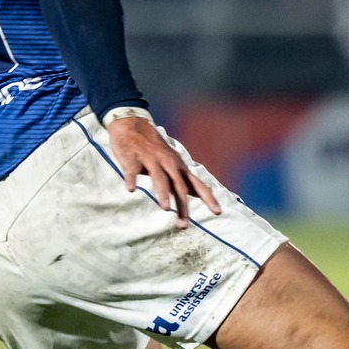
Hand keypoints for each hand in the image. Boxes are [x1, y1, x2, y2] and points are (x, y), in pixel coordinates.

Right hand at [106, 116, 221, 227]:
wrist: (132, 124)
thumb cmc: (154, 147)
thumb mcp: (172, 161)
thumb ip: (181, 178)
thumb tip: (197, 194)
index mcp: (178, 166)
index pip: (197, 184)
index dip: (208, 198)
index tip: (217, 212)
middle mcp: (168, 162)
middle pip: (178, 186)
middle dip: (182, 205)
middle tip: (183, 224)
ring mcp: (150, 159)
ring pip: (159, 178)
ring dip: (163, 193)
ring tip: (165, 208)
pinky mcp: (132, 157)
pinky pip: (132, 170)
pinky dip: (132, 179)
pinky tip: (131, 189)